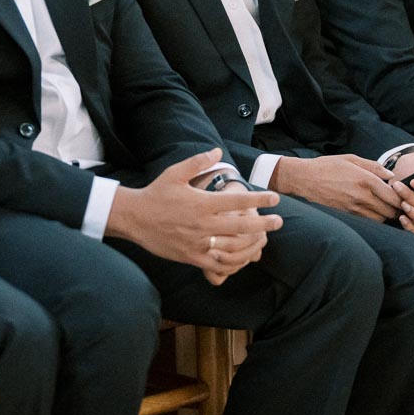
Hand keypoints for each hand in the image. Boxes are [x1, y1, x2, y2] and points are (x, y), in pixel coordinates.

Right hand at [107, 148, 282, 281]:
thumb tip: (218, 151)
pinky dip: (231, 262)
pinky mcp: (190, 257)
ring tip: (263, 241)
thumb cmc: (156, 193)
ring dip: (251, 244)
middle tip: (279, 221)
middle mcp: (202, 224)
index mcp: (202, 203)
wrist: (134, 218)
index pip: (237, 201)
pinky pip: (216, 263)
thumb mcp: (175, 172)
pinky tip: (242, 258)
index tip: (275, 198)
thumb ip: (198, 162)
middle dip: (263, 224)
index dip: (258, 199)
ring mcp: (197, 242)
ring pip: (231, 247)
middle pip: (240, 226)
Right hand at [272, 154, 400, 220]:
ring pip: (380, 219)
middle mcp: (362, 197)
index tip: (404, 194)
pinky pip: (367, 222)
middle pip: (390, 211)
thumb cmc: (327, 166)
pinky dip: (374, 218)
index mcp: (366, 180)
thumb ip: (374, 166)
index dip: (403, 198)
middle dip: (397, 208)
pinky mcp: (347, 216)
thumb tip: (391, 175)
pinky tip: (372, 210)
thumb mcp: (351, 159)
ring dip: (386, 214)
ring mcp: (354, 209)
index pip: (394, 196)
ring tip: (385, 206)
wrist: (304, 179)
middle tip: (398, 202)